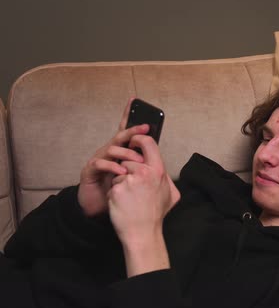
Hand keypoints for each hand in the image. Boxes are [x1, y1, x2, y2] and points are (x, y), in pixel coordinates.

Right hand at [78, 100, 147, 216]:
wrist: (99, 208)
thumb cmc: (117, 190)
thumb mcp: (133, 177)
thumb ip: (142, 166)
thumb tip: (159, 160)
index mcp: (119, 151)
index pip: (125, 130)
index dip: (128, 115)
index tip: (134, 100)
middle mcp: (108, 152)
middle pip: (120, 136)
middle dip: (133, 131)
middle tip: (146, 128)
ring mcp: (98, 160)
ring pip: (112, 149)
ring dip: (126, 153)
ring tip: (137, 160)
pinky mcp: (89, 171)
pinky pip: (100, 164)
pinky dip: (113, 167)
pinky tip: (122, 172)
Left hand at [107, 134, 179, 275]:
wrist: (142, 233)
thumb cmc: (155, 213)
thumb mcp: (171, 194)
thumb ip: (166, 178)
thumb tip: (162, 168)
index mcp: (158, 171)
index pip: (148, 142)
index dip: (139, 138)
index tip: (134, 141)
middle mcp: (144, 173)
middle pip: (129, 158)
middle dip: (127, 168)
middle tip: (133, 183)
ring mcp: (129, 181)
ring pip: (119, 171)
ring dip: (121, 181)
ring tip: (129, 197)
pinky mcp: (116, 189)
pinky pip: (113, 184)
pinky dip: (115, 192)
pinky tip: (122, 203)